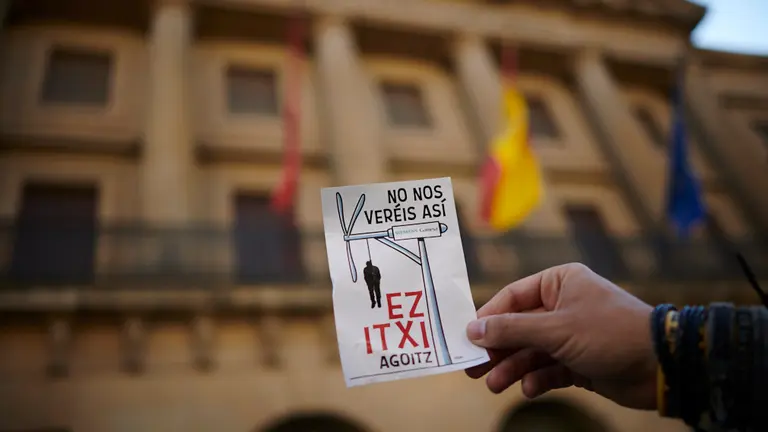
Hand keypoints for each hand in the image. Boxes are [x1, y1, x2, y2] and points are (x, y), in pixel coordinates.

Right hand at [465, 263, 656, 409]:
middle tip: (472, 368)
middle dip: (497, 349)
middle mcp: (563, 305)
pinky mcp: (580, 361)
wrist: (661, 366)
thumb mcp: (555, 329)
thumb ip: (512, 330)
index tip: (465, 338)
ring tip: (495, 385)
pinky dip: (537, 379)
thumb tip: (473, 329)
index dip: (487, 318)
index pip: (512, 297)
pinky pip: (549, 369)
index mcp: (559, 283)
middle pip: (518, 327)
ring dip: (513, 368)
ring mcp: (571, 335)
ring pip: (531, 351)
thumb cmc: (610, 333)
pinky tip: (530, 388)